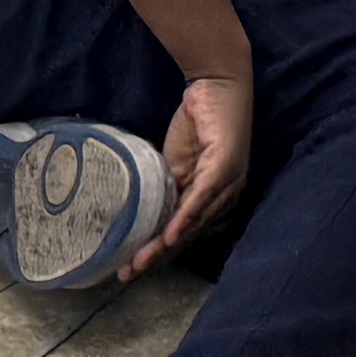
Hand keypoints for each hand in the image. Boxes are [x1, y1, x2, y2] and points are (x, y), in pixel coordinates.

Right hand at [147, 70, 251, 270]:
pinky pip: (201, 198)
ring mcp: (228, 183)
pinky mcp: (224, 166)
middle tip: (127, 273)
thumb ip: (167, 187)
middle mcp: (224, 197)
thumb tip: (143, 213)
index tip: (130, 268)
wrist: (217, 83)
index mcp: (212, 198)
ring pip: (193, 224)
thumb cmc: (199, 121)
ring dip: (164, 246)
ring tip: (140, 262)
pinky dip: (184, 219)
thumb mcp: (176, 162)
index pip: (183, 234)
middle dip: (156, 257)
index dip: (158, 253)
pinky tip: (169, 236)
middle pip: (187, 237)